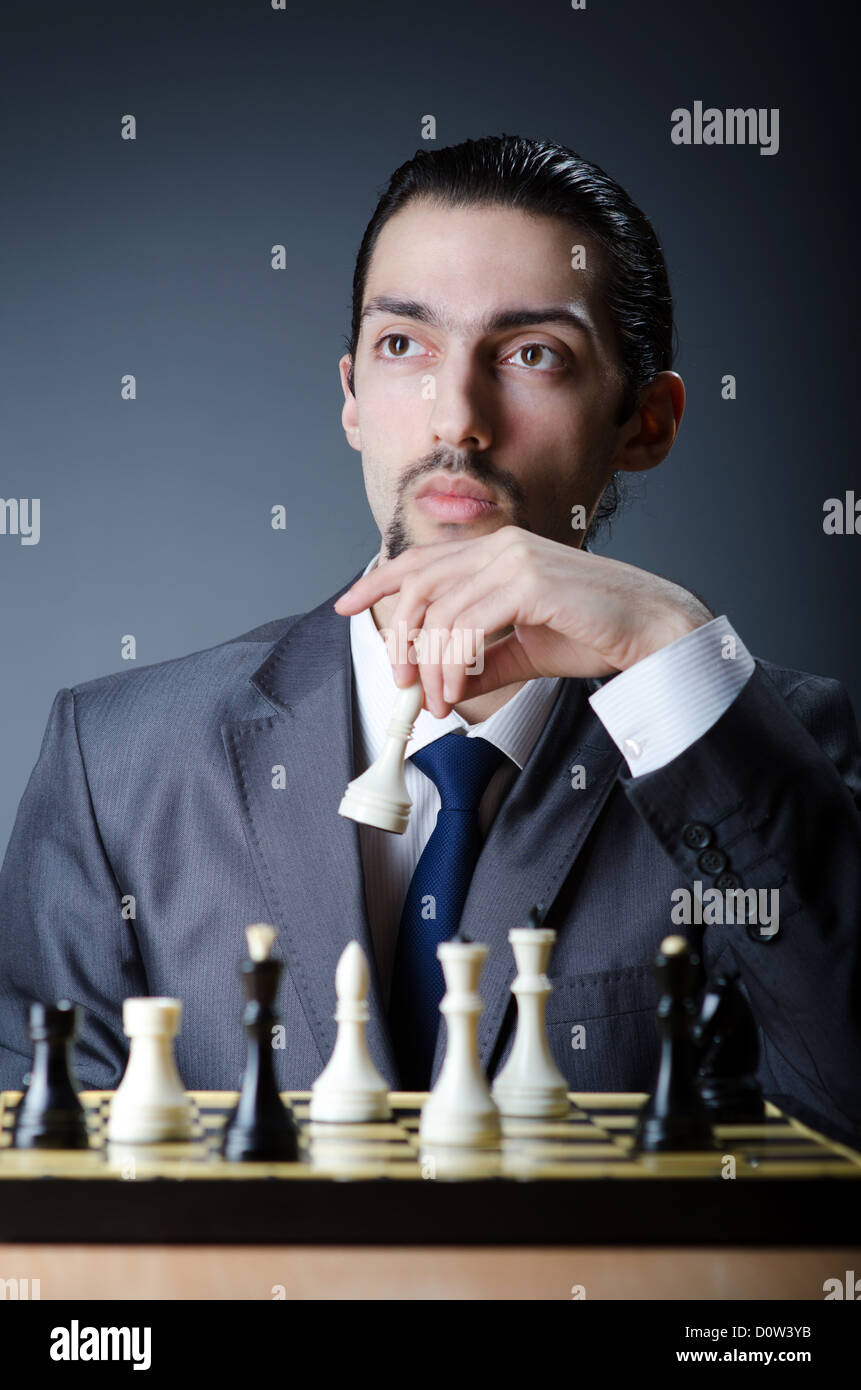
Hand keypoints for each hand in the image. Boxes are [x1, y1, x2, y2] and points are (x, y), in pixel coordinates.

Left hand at [333, 526, 711, 715]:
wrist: (654, 631)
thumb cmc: (597, 633)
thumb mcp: (525, 648)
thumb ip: (482, 658)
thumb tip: (444, 684)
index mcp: (499, 551)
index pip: (421, 560)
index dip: (377, 581)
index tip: (347, 604)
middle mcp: (503, 546)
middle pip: (418, 586)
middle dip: (399, 639)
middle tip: (403, 683)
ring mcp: (516, 559)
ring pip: (439, 613)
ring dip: (430, 666)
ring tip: (440, 701)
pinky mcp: (530, 581)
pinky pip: (467, 625)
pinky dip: (454, 662)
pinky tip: (460, 690)